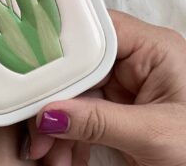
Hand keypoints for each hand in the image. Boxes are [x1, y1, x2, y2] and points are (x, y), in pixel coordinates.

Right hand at [27, 11, 185, 165]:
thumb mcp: (154, 134)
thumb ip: (99, 122)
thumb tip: (49, 115)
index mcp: (153, 48)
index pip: (96, 32)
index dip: (61, 46)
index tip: (33, 69)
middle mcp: (137, 59)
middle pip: (80, 65)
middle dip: (56, 99)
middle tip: (37, 125)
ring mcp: (127, 83)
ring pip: (78, 91)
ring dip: (60, 124)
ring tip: (48, 154)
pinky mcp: (121, 105)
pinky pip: (85, 111)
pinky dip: (71, 134)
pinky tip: (64, 155)